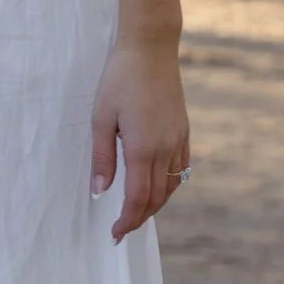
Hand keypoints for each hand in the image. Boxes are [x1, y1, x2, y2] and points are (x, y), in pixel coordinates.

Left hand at [91, 36, 189, 241]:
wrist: (151, 49)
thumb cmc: (120, 79)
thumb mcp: (101, 118)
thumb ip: (102, 158)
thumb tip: (100, 192)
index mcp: (143, 148)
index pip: (137, 198)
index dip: (127, 220)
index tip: (115, 234)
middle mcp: (166, 149)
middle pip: (155, 198)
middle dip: (138, 218)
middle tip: (121, 230)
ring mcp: (179, 140)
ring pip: (171, 187)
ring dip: (154, 205)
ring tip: (136, 213)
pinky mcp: (184, 132)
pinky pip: (181, 169)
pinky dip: (169, 186)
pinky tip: (156, 188)